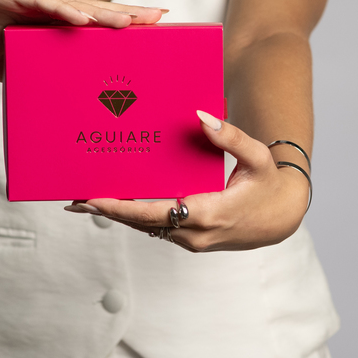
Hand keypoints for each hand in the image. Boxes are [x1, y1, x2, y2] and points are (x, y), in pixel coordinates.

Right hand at [0, 0, 165, 80]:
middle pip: (94, 12)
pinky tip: (85, 19)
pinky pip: (41, 4)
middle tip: (161, 17)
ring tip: (134, 21)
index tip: (151, 33)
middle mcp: (45, 10)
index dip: (120, 28)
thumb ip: (29, 74)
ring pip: (76, 6)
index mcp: (46, 27)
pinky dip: (63, 12)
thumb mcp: (3, 65)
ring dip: (105, 14)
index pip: (91, 27)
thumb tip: (55, 101)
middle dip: (127, 16)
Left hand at [69, 111, 310, 251]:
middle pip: (141, 223)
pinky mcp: (191, 239)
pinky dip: (134, 217)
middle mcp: (196, 233)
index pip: (154, 213)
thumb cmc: (269, 184)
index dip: (120, 208)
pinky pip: (157, 228)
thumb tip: (201, 116)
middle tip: (74, 199)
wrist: (282, 218)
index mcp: (209, 213)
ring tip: (85, 201)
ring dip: (118, 215)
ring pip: (147, 228)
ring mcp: (192, 240)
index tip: (93, 200)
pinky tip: (116, 204)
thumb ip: (230, 136)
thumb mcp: (256, 157)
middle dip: (108, 211)